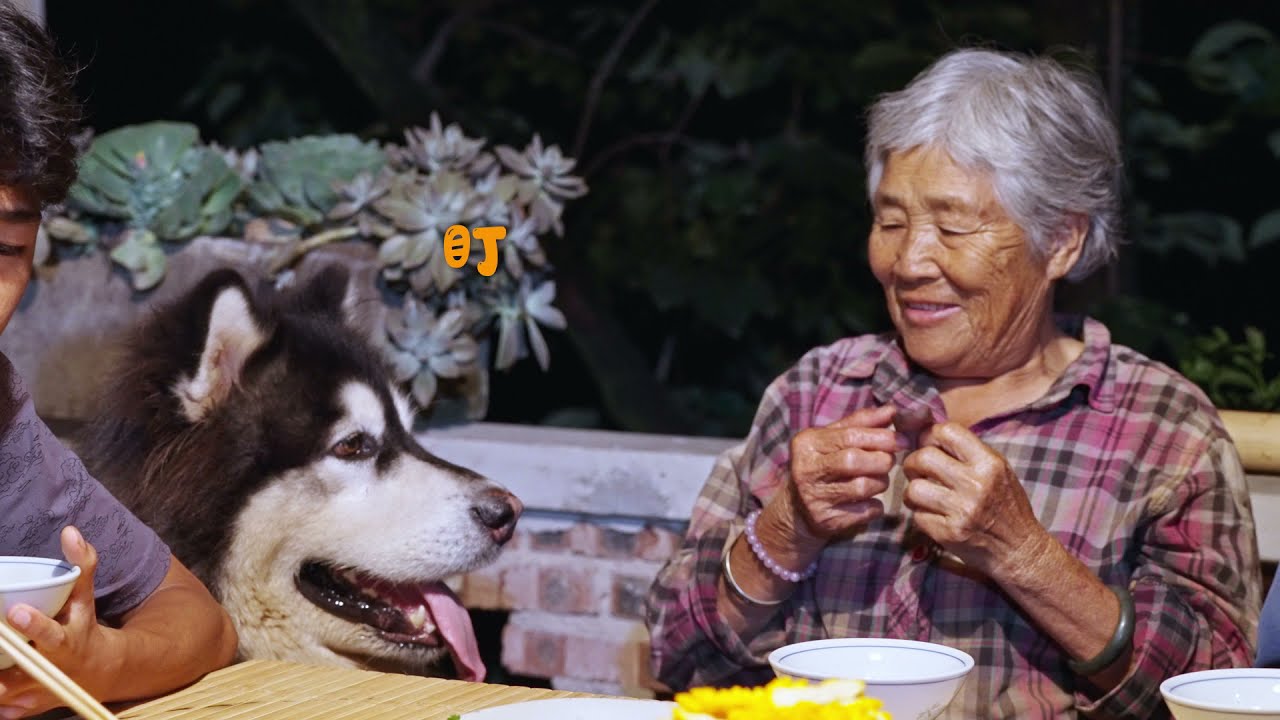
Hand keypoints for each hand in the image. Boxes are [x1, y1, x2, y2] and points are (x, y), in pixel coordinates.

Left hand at [0, 526, 119, 717]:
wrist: (98, 672)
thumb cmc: (83, 627)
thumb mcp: (86, 597)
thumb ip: (82, 564)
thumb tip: (69, 531)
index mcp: (68, 641)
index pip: (51, 634)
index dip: (33, 625)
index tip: (15, 611)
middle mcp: (54, 670)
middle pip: (22, 672)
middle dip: (4, 664)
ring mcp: (38, 693)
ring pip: (5, 693)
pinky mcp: (24, 708)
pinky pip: (3, 709)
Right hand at [765, 404, 900, 551]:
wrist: (797, 510)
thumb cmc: (822, 465)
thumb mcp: (832, 439)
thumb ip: (860, 423)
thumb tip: (892, 410)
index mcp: (807, 443)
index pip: (850, 436)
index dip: (881, 437)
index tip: (903, 440)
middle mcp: (806, 469)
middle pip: (855, 461)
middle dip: (881, 460)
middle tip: (888, 461)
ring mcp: (814, 497)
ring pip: (863, 487)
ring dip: (880, 483)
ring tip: (877, 479)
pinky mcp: (826, 520)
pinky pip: (866, 511)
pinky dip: (875, 506)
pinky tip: (868, 501)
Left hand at [902, 422, 1050, 579]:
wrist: (1019, 550)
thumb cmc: (1005, 505)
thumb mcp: (997, 471)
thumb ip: (966, 452)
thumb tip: (925, 429)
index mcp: (990, 463)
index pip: (947, 431)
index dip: (929, 435)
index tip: (927, 446)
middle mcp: (977, 484)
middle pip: (924, 457)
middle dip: (913, 462)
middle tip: (916, 471)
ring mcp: (963, 511)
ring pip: (914, 488)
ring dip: (912, 491)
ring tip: (922, 495)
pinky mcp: (950, 533)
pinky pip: (917, 515)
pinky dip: (920, 514)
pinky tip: (932, 515)